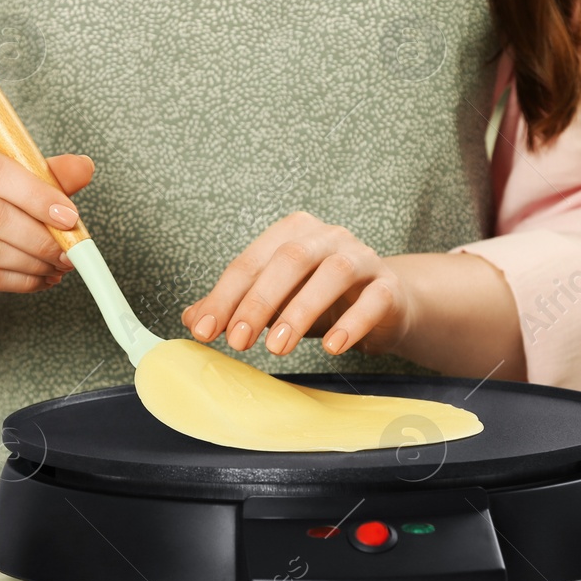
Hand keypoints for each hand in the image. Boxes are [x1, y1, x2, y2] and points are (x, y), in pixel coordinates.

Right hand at [0, 134, 93, 305]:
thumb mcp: (14, 179)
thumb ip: (48, 174)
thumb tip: (84, 167)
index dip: (36, 195)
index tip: (70, 217)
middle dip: (39, 237)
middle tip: (69, 252)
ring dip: (31, 263)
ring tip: (57, 266)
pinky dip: (18, 282)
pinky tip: (38, 279)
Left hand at [180, 212, 410, 357]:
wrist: (384, 303)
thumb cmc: (321, 299)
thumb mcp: (275, 300)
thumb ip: (235, 306)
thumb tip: (192, 319)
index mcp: (292, 232)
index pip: (251, 261)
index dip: (224, 296)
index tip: (204, 330)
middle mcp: (327, 236)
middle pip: (289, 258)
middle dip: (259, 300)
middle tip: (237, 341)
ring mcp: (362, 257)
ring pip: (332, 273)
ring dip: (300, 311)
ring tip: (277, 348)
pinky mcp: (388, 286)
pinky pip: (373, 299)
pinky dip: (352, 323)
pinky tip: (332, 347)